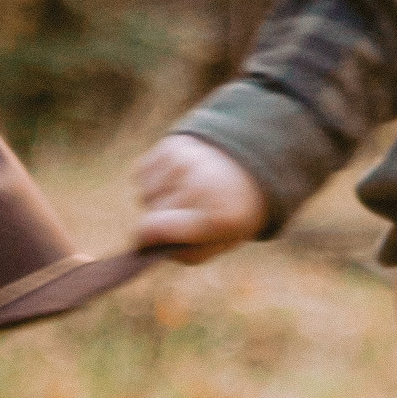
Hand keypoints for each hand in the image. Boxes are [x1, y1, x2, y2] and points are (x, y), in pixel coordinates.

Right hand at [132, 133, 266, 260]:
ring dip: (159, 198)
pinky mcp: (172, 144)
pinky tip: (180, 178)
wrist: (254, 164)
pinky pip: (142, 174)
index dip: (145, 239)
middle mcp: (198, 184)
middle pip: (150, 212)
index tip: (147, 241)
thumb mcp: (222, 241)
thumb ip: (185, 253)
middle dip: (162, 218)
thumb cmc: (232, 211)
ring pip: (145, 194)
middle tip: (190, 212)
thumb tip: (144, 245)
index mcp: (215, 217)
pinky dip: (155, 180)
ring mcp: (184, 160)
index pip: (154, 227)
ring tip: (188, 193)